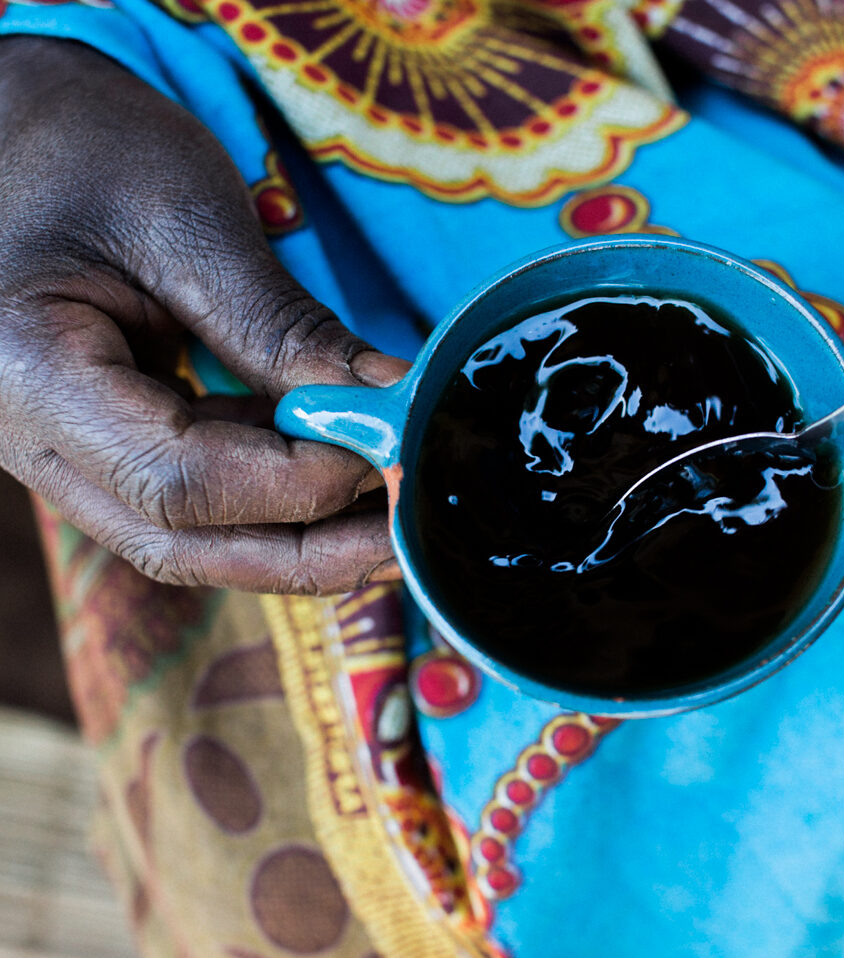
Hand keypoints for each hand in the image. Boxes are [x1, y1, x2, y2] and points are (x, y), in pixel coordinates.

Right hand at [0, 38, 406, 593]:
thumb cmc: (85, 147)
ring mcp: (60, 449)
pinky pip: (190, 498)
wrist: (17, 127)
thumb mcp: (190, 219)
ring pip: (187, 537)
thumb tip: (386, 404)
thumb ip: (284, 327)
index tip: (390, 452)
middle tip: (408, 528)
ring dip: (297, 538)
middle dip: (308, 549)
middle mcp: (28, 437)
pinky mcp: (101, 442)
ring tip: (388, 510)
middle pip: (181, 539)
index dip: (300, 483)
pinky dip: (270, 495)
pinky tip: (339, 469)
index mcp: (29, 373)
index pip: (183, 482)